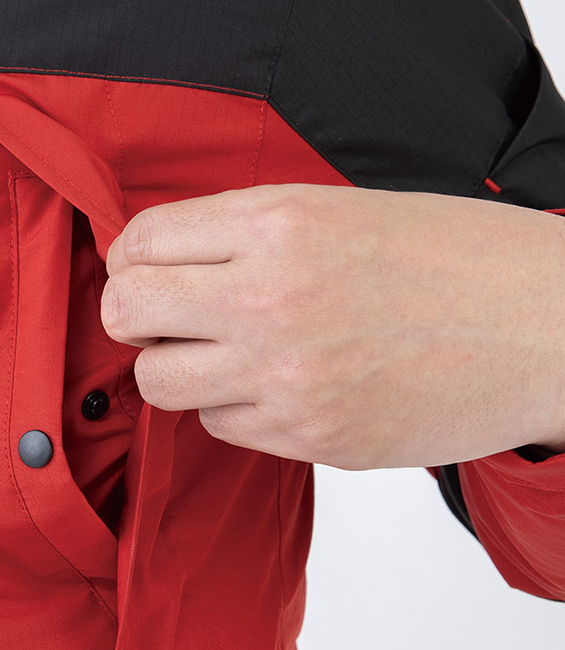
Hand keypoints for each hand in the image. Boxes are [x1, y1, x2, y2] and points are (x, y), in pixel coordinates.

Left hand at [100, 184, 564, 468]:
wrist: (543, 327)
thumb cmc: (450, 259)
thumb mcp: (336, 211)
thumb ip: (242, 233)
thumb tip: (164, 261)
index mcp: (278, 225)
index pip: (140, 243)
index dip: (131, 258)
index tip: (145, 269)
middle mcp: (269, 301)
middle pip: (126, 314)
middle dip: (133, 314)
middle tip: (163, 315)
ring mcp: (286, 378)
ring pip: (159, 383)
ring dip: (177, 366)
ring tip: (223, 353)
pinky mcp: (310, 438)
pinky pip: (219, 425)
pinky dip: (231, 406)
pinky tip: (276, 385)